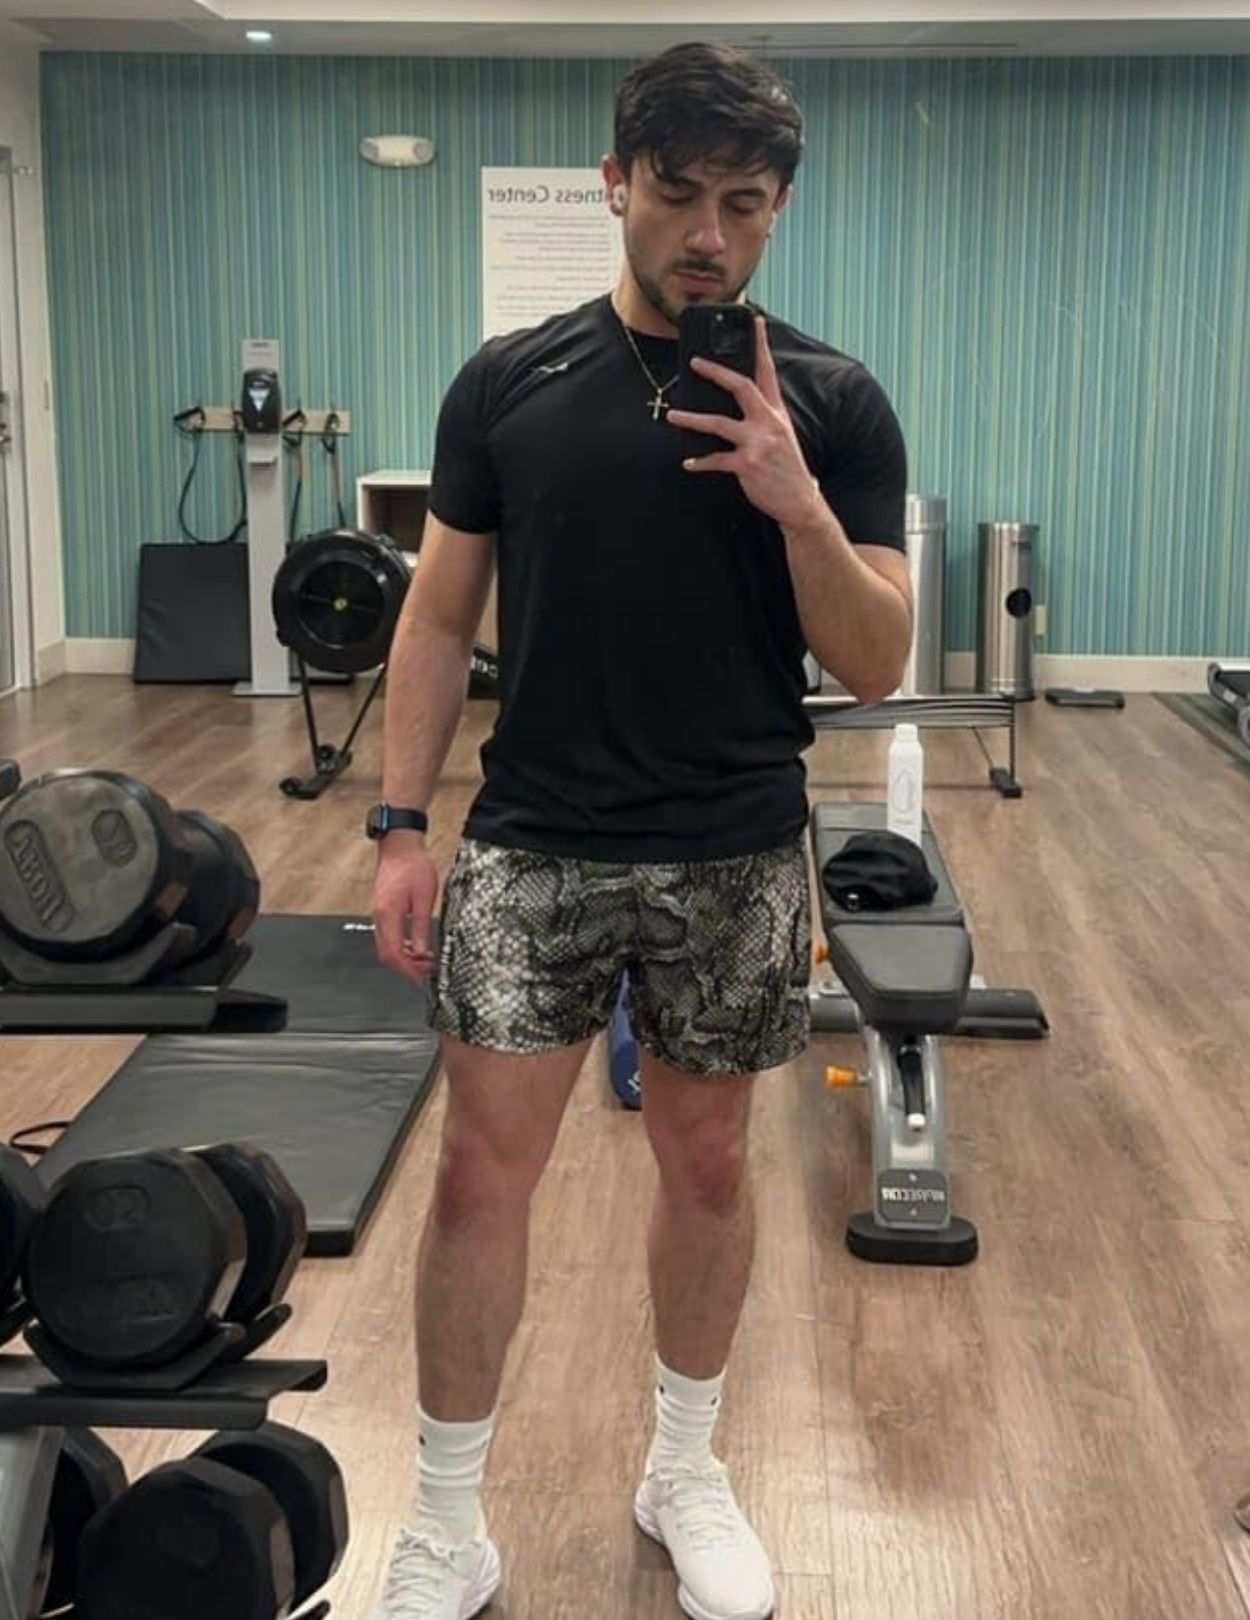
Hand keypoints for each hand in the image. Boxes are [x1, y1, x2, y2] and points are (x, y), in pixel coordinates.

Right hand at [371, 837, 439, 984]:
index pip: (395, 953)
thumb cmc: (413, 865)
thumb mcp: (424, 898)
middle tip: (425, 972)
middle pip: (387, 954)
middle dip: (405, 968)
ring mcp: (378, 913)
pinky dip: (400, 946)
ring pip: (386, 946)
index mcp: (388, 915)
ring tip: (423, 961)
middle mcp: (379, 916)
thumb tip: (423, 951)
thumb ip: (421, 926)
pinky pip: (388, 935)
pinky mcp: (382, 909)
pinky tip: (415, 946)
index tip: (422, 978)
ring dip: (403, 957)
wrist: (400, 845)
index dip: (408, 970)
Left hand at [666, 315, 823, 529]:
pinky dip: (700, 462)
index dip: (761, 345)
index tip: (756, 321)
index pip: (768, 371)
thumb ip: (763, 418)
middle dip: (716, 372)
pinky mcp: (747, 465)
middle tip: (694, 362)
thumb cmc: (787, 470)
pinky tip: (688, 462)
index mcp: (777, 413)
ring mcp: (757, 443)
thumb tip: (735, 406)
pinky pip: (716, 460)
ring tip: (672, 416)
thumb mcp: (782, 437)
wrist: (800, 502)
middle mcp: (768, 423)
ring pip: (719, 423)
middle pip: (741, 386)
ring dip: (692, 419)